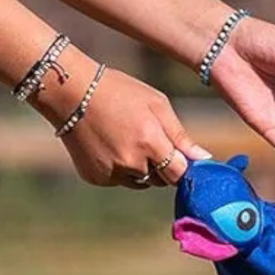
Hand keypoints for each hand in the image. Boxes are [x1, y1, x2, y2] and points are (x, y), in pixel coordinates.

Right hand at [39, 58, 211, 188]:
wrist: (71, 92)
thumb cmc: (120, 92)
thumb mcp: (156, 105)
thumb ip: (180, 136)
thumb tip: (203, 159)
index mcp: (149, 143)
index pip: (178, 173)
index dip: (180, 165)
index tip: (177, 154)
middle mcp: (130, 163)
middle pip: (161, 180)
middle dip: (161, 166)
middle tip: (146, 139)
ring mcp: (110, 173)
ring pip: (140, 182)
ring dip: (141, 169)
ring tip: (126, 139)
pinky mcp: (95, 178)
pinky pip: (118, 181)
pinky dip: (119, 169)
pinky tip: (109, 145)